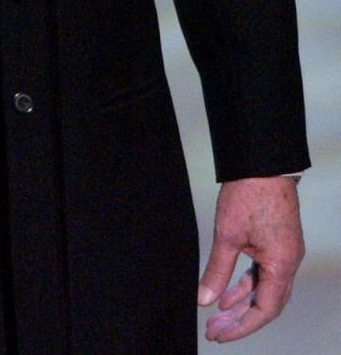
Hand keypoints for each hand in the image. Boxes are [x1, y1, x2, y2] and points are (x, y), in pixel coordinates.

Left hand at [198, 176, 303, 342]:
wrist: (262, 161)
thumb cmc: (250, 192)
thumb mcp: (228, 235)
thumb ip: (217, 270)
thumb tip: (205, 298)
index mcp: (282, 264)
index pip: (265, 310)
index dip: (242, 326)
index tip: (219, 333)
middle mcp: (288, 262)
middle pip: (266, 303)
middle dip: (239, 319)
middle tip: (214, 330)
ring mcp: (284, 252)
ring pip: (264, 288)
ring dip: (241, 302)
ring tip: (216, 314)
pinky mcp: (276, 241)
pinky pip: (263, 272)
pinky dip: (245, 284)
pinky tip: (227, 292)